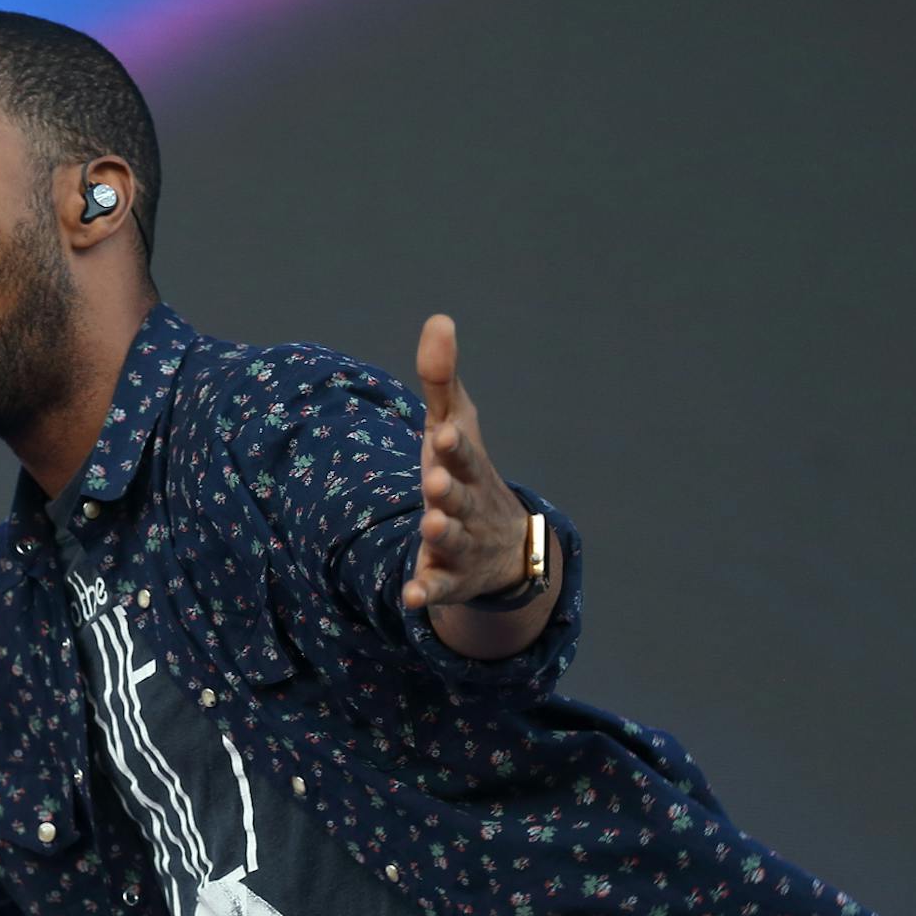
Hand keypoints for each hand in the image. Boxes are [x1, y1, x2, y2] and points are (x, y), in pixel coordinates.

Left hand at [401, 314, 530, 609]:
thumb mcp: (453, 426)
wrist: (504, 547)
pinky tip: (411, 596)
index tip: (443, 432)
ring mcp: (462, 543)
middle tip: (434, 482)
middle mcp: (468, 504)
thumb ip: (440, 380)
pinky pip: (439, 587)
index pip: (462, 452)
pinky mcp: (449, 578)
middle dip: (449, 490)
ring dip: (442, 533)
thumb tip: (438, 320)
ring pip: (453, 540)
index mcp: (466, 466)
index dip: (453, 445)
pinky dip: (427, 590)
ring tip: (430, 525)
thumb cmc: (466, 472)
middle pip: (460, 497)